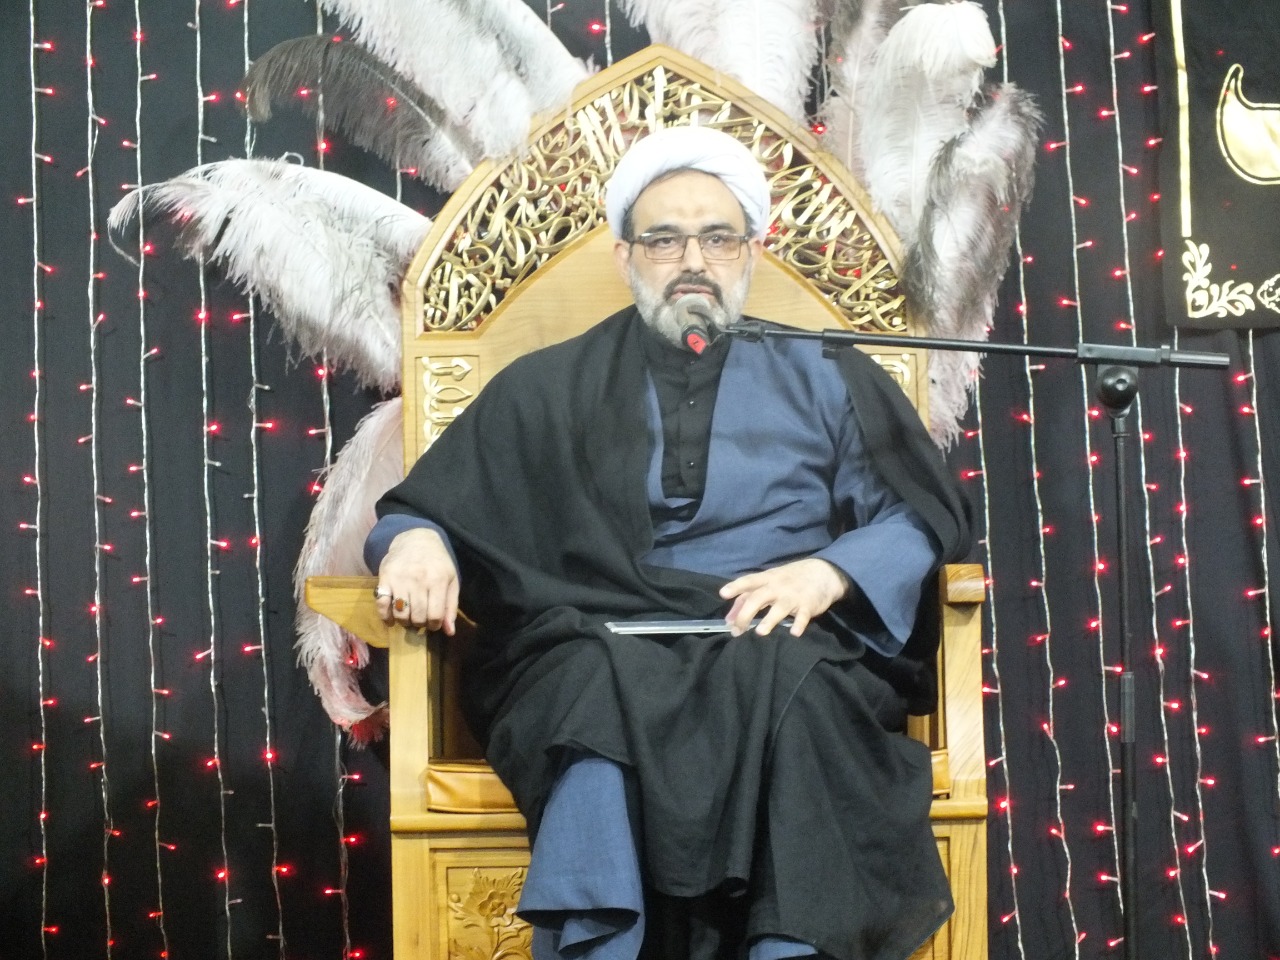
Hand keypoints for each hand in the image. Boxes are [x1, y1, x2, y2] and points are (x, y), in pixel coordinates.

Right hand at [375, 527, 458, 633]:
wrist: (415, 539)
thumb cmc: (437, 562)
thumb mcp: (451, 580)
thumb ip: (451, 606)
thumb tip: (450, 632)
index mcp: (438, 580)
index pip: (435, 616)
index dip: (434, 625)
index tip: (433, 623)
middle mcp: (419, 580)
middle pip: (418, 617)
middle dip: (420, 624)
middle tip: (421, 619)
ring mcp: (400, 579)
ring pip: (400, 614)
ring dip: (405, 622)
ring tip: (409, 617)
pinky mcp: (385, 578)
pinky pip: (382, 604)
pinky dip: (385, 617)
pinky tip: (391, 619)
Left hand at [719, 558, 849, 637]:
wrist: (824, 573)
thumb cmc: (790, 579)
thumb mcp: (769, 582)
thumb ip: (748, 598)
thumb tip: (728, 619)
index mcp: (767, 579)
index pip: (749, 581)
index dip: (736, 587)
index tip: (723, 594)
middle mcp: (778, 586)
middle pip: (758, 598)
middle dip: (746, 613)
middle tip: (736, 630)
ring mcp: (793, 596)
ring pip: (780, 608)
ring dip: (770, 620)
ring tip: (760, 632)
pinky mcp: (808, 606)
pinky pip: (803, 616)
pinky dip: (799, 624)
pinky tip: (794, 633)